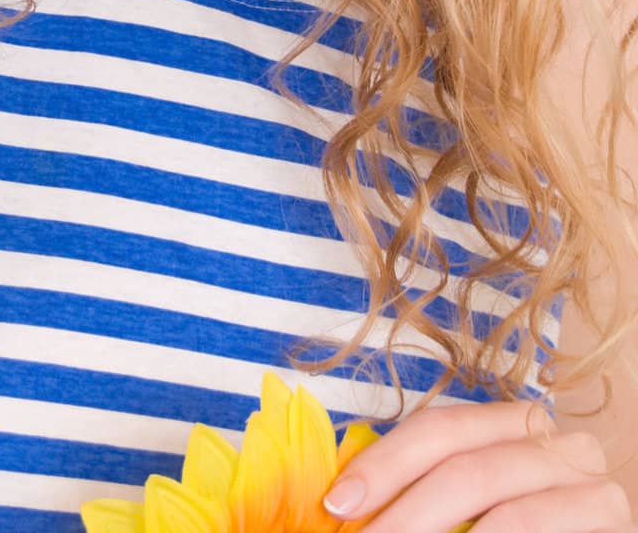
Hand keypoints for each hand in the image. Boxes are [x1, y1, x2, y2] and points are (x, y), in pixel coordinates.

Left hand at [321, 399, 634, 530]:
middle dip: (404, 515)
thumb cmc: (521, 532)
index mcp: (519, 424)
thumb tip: (344, 502)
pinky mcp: (616, 525)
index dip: (384, 463)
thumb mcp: (474, 508)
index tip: (336, 503)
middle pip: (465, 467)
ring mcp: (596, 485)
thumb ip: (427, 493)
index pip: (440, 428)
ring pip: (503, 513)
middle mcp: (561, 442)